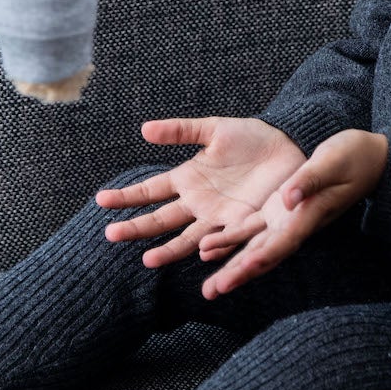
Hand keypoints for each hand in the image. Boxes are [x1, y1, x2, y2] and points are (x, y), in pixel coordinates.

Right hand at [96, 117, 305, 266]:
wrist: (289, 147)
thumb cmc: (252, 139)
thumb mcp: (215, 129)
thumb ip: (181, 130)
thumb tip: (144, 129)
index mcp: (189, 179)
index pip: (151, 191)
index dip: (127, 196)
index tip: (100, 201)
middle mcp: (200, 203)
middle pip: (162, 220)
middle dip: (137, 228)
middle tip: (110, 235)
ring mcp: (221, 217)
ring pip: (189, 239)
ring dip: (169, 250)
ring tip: (148, 260)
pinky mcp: (246, 224)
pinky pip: (227, 240)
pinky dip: (214, 248)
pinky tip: (200, 254)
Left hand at [198, 129, 389, 299]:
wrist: (368, 159)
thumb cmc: (353, 158)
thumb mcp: (332, 162)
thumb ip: (309, 180)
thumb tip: (287, 198)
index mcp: (308, 216)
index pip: (281, 244)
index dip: (259, 260)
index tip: (239, 272)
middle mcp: (295, 225)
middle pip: (263, 256)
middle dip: (238, 275)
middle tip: (212, 292)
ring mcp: (286, 220)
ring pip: (253, 248)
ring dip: (231, 265)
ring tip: (208, 286)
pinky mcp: (279, 210)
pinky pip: (251, 229)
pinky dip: (231, 240)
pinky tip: (208, 249)